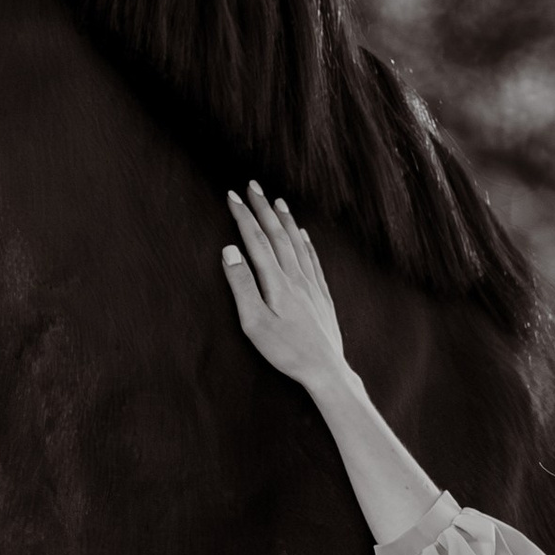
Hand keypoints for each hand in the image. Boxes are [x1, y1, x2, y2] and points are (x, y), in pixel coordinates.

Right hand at [222, 182, 347, 389]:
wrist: (326, 369)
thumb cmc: (286, 351)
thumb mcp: (254, 323)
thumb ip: (242, 285)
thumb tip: (229, 251)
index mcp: (276, 281)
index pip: (256, 240)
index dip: (243, 216)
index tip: (232, 195)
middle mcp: (296, 277)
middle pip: (277, 234)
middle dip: (263, 208)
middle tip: (252, 185)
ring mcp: (312, 285)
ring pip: (296, 242)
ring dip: (284, 219)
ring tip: (277, 201)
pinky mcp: (322, 295)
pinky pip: (313, 259)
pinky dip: (305, 241)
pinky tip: (302, 234)